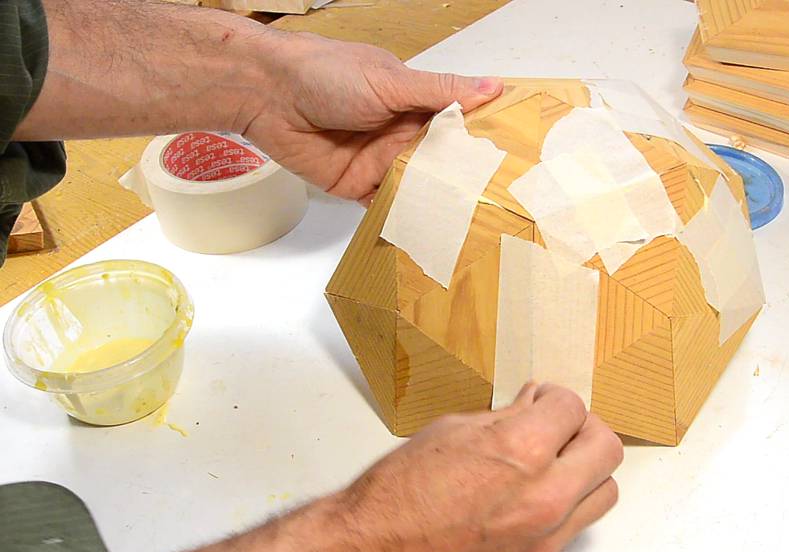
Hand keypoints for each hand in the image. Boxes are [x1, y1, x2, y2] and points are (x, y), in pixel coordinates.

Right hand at [122, 383, 621, 551]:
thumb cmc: (396, 496)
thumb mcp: (450, 431)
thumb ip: (503, 418)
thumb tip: (532, 407)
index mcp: (521, 451)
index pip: (573, 408)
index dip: (555, 397)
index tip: (542, 399)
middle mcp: (544, 496)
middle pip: (606, 447)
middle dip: (584, 427)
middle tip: (560, 424)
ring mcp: (545, 536)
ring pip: (604, 491)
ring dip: (585, 470)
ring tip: (555, 462)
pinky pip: (576, 526)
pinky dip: (566, 505)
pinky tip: (535, 494)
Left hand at [244, 33, 503, 204]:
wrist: (268, 93)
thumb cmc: (328, 74)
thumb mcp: (392, 80)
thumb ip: (440, 92)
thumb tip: (494, 86)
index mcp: (412, 103)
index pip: (455, 126)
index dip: (479, 143)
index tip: (513, 163)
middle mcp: (399, 133)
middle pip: (438, 162)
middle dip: (461, 181)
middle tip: (498, 205)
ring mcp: (378, 161)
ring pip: (415, 187)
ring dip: (435, 202)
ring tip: (471, 227)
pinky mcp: (355, 187)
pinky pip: (384, 205)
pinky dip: (402, 217)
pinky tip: (427, 232)